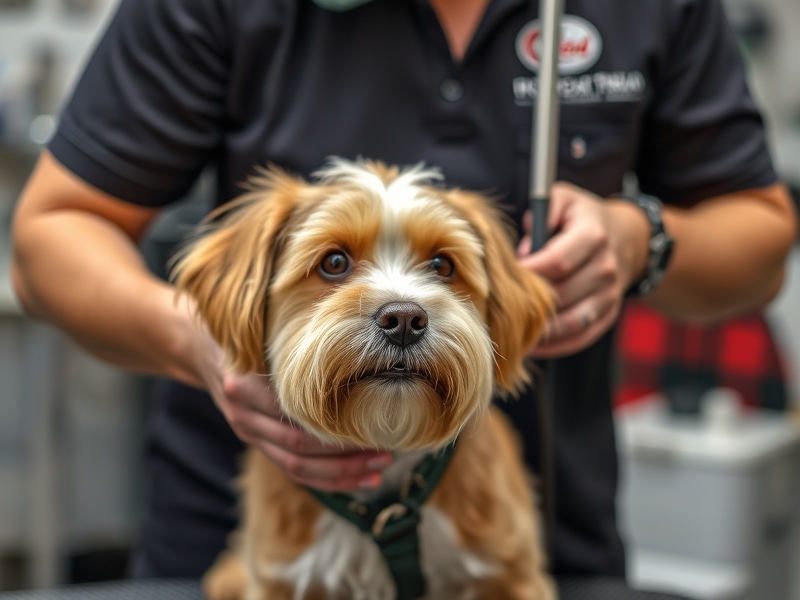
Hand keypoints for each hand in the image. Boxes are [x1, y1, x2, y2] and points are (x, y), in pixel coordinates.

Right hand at [182, 299, 391, 492]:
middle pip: (298, 449)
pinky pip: (292, 468)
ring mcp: (248, 432)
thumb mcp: (261, 329)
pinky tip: (358, 478)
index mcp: (244, 386)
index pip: (294, 419)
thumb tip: (354, 341)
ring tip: (378, 471)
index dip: (334, 431)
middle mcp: (243, 414)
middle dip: (345, 458)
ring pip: (296, 467)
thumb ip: (292, 344)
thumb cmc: (243, 330)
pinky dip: (326, 478)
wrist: (199, 346)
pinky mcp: (256, 442)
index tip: (373, 426)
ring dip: (340, 474)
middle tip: (385, 454)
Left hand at [518, 182, 648, 357]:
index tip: (506, 276)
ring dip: (541, 330)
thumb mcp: (563, 198)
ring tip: (511, 331)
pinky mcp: (608, 315)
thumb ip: (542, 212)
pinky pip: (581, 337)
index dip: (529, 273)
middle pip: (561, 295)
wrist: (627, 238)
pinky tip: (532, 344)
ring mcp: (610, 295)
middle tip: (500, 305)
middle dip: (529, 301)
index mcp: (593, 236)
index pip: (557, 262)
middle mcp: (605, 268)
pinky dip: (555, 346)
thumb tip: (524, 250)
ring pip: (571, 322)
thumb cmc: (582, 219)